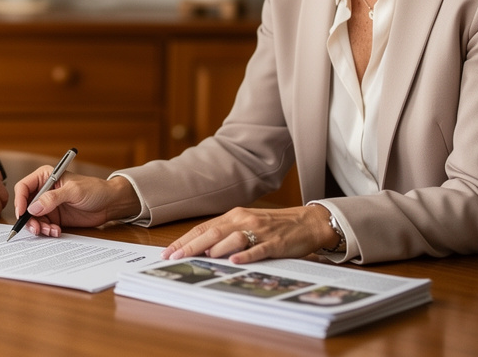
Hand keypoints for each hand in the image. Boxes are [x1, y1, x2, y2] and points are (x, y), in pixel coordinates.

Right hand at [12, 168, 138, 237]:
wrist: (110, 203)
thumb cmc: (94, 189)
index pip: (24, 187)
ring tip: (50, 230)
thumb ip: (52, 198)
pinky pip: (44, 226)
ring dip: (39, 227)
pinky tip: (57, 231)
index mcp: (45, 177)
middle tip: (36, 228)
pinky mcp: (55, 217)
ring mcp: (49, 205)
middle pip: (25, 206)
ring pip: (33, 218)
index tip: (22, 213)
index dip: (19, 200)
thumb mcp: (73, 191)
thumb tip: (33, 208)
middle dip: (29, 218)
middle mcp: (44, 191)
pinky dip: (47, 230)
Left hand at [161, 205, 337, 264]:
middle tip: (175, 257)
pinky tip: (234, 261)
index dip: (185, 240)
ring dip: (215, 248)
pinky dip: (245, 255)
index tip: (169, 252)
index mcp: (234, 216)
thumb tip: (203, 249)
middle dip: (191, 246)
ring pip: (232, 238)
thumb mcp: (247, 225)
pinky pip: (258, 249)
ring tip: (200, 259)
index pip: (203, 228)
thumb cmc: (275, 226)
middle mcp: (244, 220)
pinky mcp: (276, 242)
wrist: (308, 222)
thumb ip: (227, 234)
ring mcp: (260, 231)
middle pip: (212, 233)